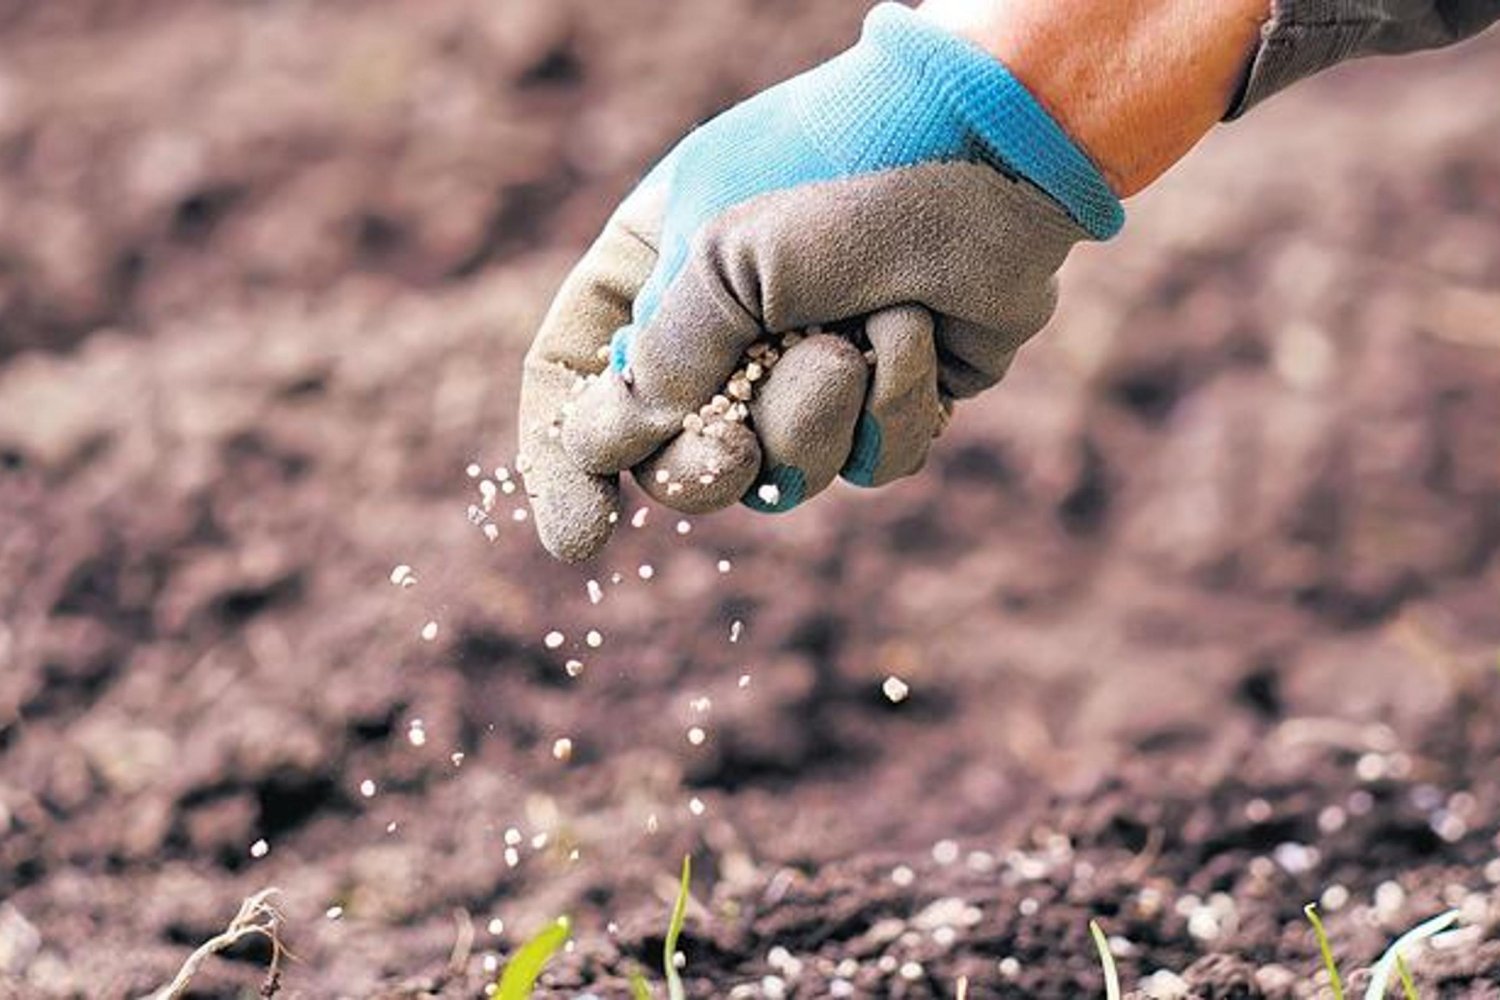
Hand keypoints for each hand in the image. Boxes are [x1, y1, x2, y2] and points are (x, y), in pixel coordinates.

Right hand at [518, 3, 1122, 561]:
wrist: (995, 148)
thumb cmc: (844, 172)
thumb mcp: (722, 253)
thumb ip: (665, 360)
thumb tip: (613, 450)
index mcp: (653, 275)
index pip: (573, 382)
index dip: (566, 466)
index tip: (584, 539)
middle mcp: (722, 333)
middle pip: (672, 462)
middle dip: (706, 466)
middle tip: (731, 451)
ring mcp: (808, 373)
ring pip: (781, 477)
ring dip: (816, 416)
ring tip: (854, 334)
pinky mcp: (891, 402)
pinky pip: (871, 468)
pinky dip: (895, 408)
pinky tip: (917, 332)